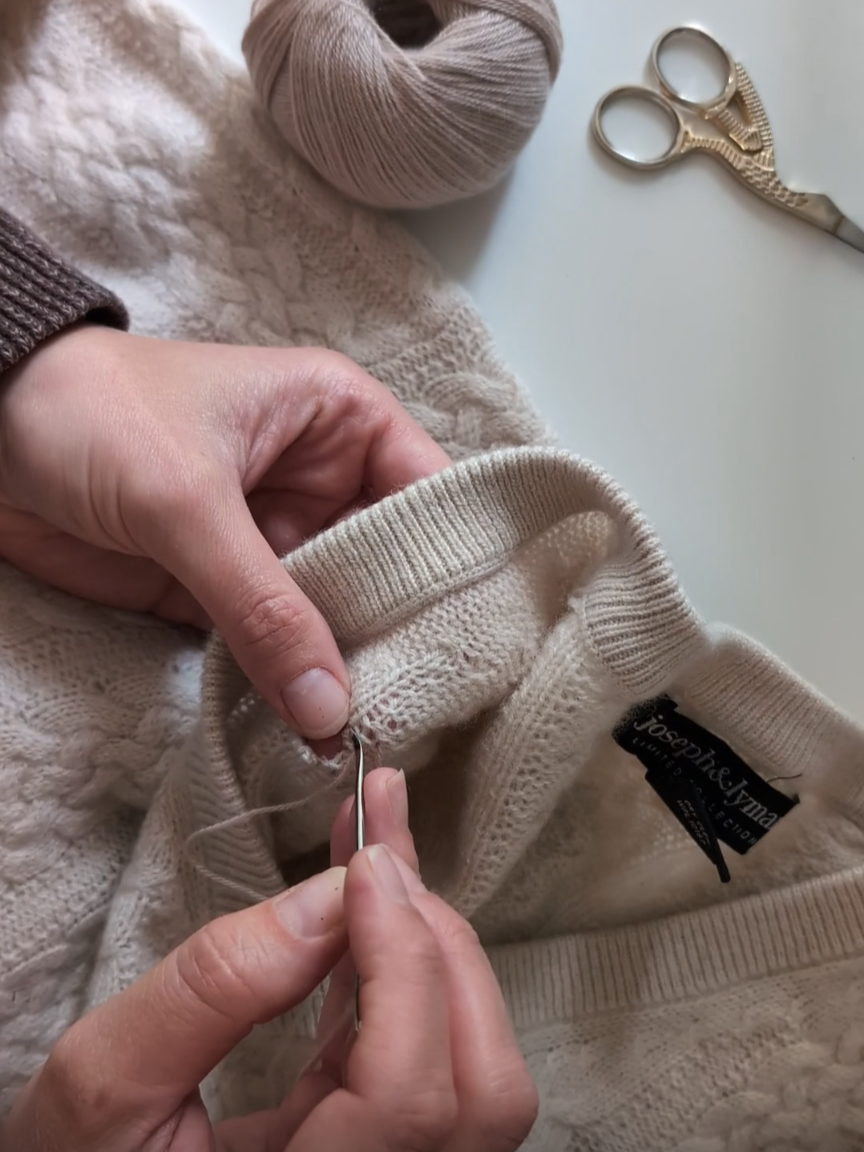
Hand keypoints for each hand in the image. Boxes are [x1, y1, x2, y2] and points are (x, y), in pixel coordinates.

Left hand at [0, 328, 449, 737]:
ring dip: (347, 670)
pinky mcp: (225, 590)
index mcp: (341, 423)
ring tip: (379, 735)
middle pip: (390, 570)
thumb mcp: (187, 500)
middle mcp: (323, 483)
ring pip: (334, 616)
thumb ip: (261, 605)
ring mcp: (275, 542)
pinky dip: (291, 683)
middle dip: (402, 636)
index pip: (430, 497)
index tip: (479, 646)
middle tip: (425, 711)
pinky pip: (276, 644)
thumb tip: (327, 708)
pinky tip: (316, 730)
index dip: (456, 568)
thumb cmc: (93, 415)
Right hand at [0, 769, 537, 1150]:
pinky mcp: (385, 1146)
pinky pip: (436, 1056)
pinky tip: (375, 903)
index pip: (409, 1098)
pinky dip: (413, 968)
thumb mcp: (104, 1087)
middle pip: (481, 1086)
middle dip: (437, 947)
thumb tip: (328, 897)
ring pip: (480, 1073)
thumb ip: (210, 994)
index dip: (404, 969)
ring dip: (435, 945)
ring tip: (381, 854)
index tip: (364, 867)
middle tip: (378, 852)